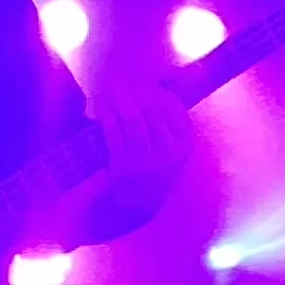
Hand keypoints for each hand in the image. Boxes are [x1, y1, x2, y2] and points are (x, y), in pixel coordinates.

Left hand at [92, 78, 194, 201]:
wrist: (133, 207)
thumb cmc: (148, 167)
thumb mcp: (165, 148)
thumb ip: (163, 120)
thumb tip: (160, 79)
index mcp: (184, 148)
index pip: (174, 108)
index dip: (156, 88)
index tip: (142, 79)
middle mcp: (170, 157)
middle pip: (152, 110)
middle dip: (134, 88)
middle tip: (120, 77)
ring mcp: (148, 164)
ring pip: (133, 119)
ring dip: (119, 98)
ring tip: (110, 86)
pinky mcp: (124, 169)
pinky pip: (114, 132)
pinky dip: (106, 113)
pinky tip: (100, 103)